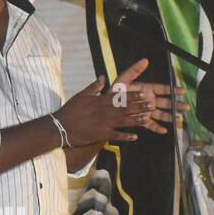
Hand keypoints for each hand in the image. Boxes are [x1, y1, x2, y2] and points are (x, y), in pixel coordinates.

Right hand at [54, 59, 184, 147]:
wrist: (61, 126)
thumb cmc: (70, 110)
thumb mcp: (82, 95)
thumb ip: (94, 87)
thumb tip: (103, 77)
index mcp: (100, 101)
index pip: (120, 97)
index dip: (132, 95)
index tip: (143, 93)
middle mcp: (105, 111)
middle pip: (125, 108)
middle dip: (139, 106)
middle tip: (152, 104)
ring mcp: (104, 123)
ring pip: (124, 121)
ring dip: (137, 119)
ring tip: (148, 118)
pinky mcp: (101, 134)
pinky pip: (116, 135)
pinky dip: (126, 136)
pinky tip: (136, 136)